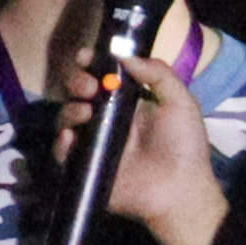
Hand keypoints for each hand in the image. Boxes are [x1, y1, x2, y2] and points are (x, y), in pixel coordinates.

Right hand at [54, 43, 224, 244]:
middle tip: (90, 87)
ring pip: (67, 118)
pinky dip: (61, 143)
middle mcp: (107, 119)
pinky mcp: (87, 167)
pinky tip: (71, 136)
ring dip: (69, 109)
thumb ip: (157, 73)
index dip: (89, 64)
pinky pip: (63, 153)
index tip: (86, 57)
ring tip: (85, 111)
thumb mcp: (180, 101)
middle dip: (78, 82)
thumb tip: (123, 55)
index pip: (100, 76)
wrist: (180, 189)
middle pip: (78, 93)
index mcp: (127, 102)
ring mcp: (95, 143)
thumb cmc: (184, 145)